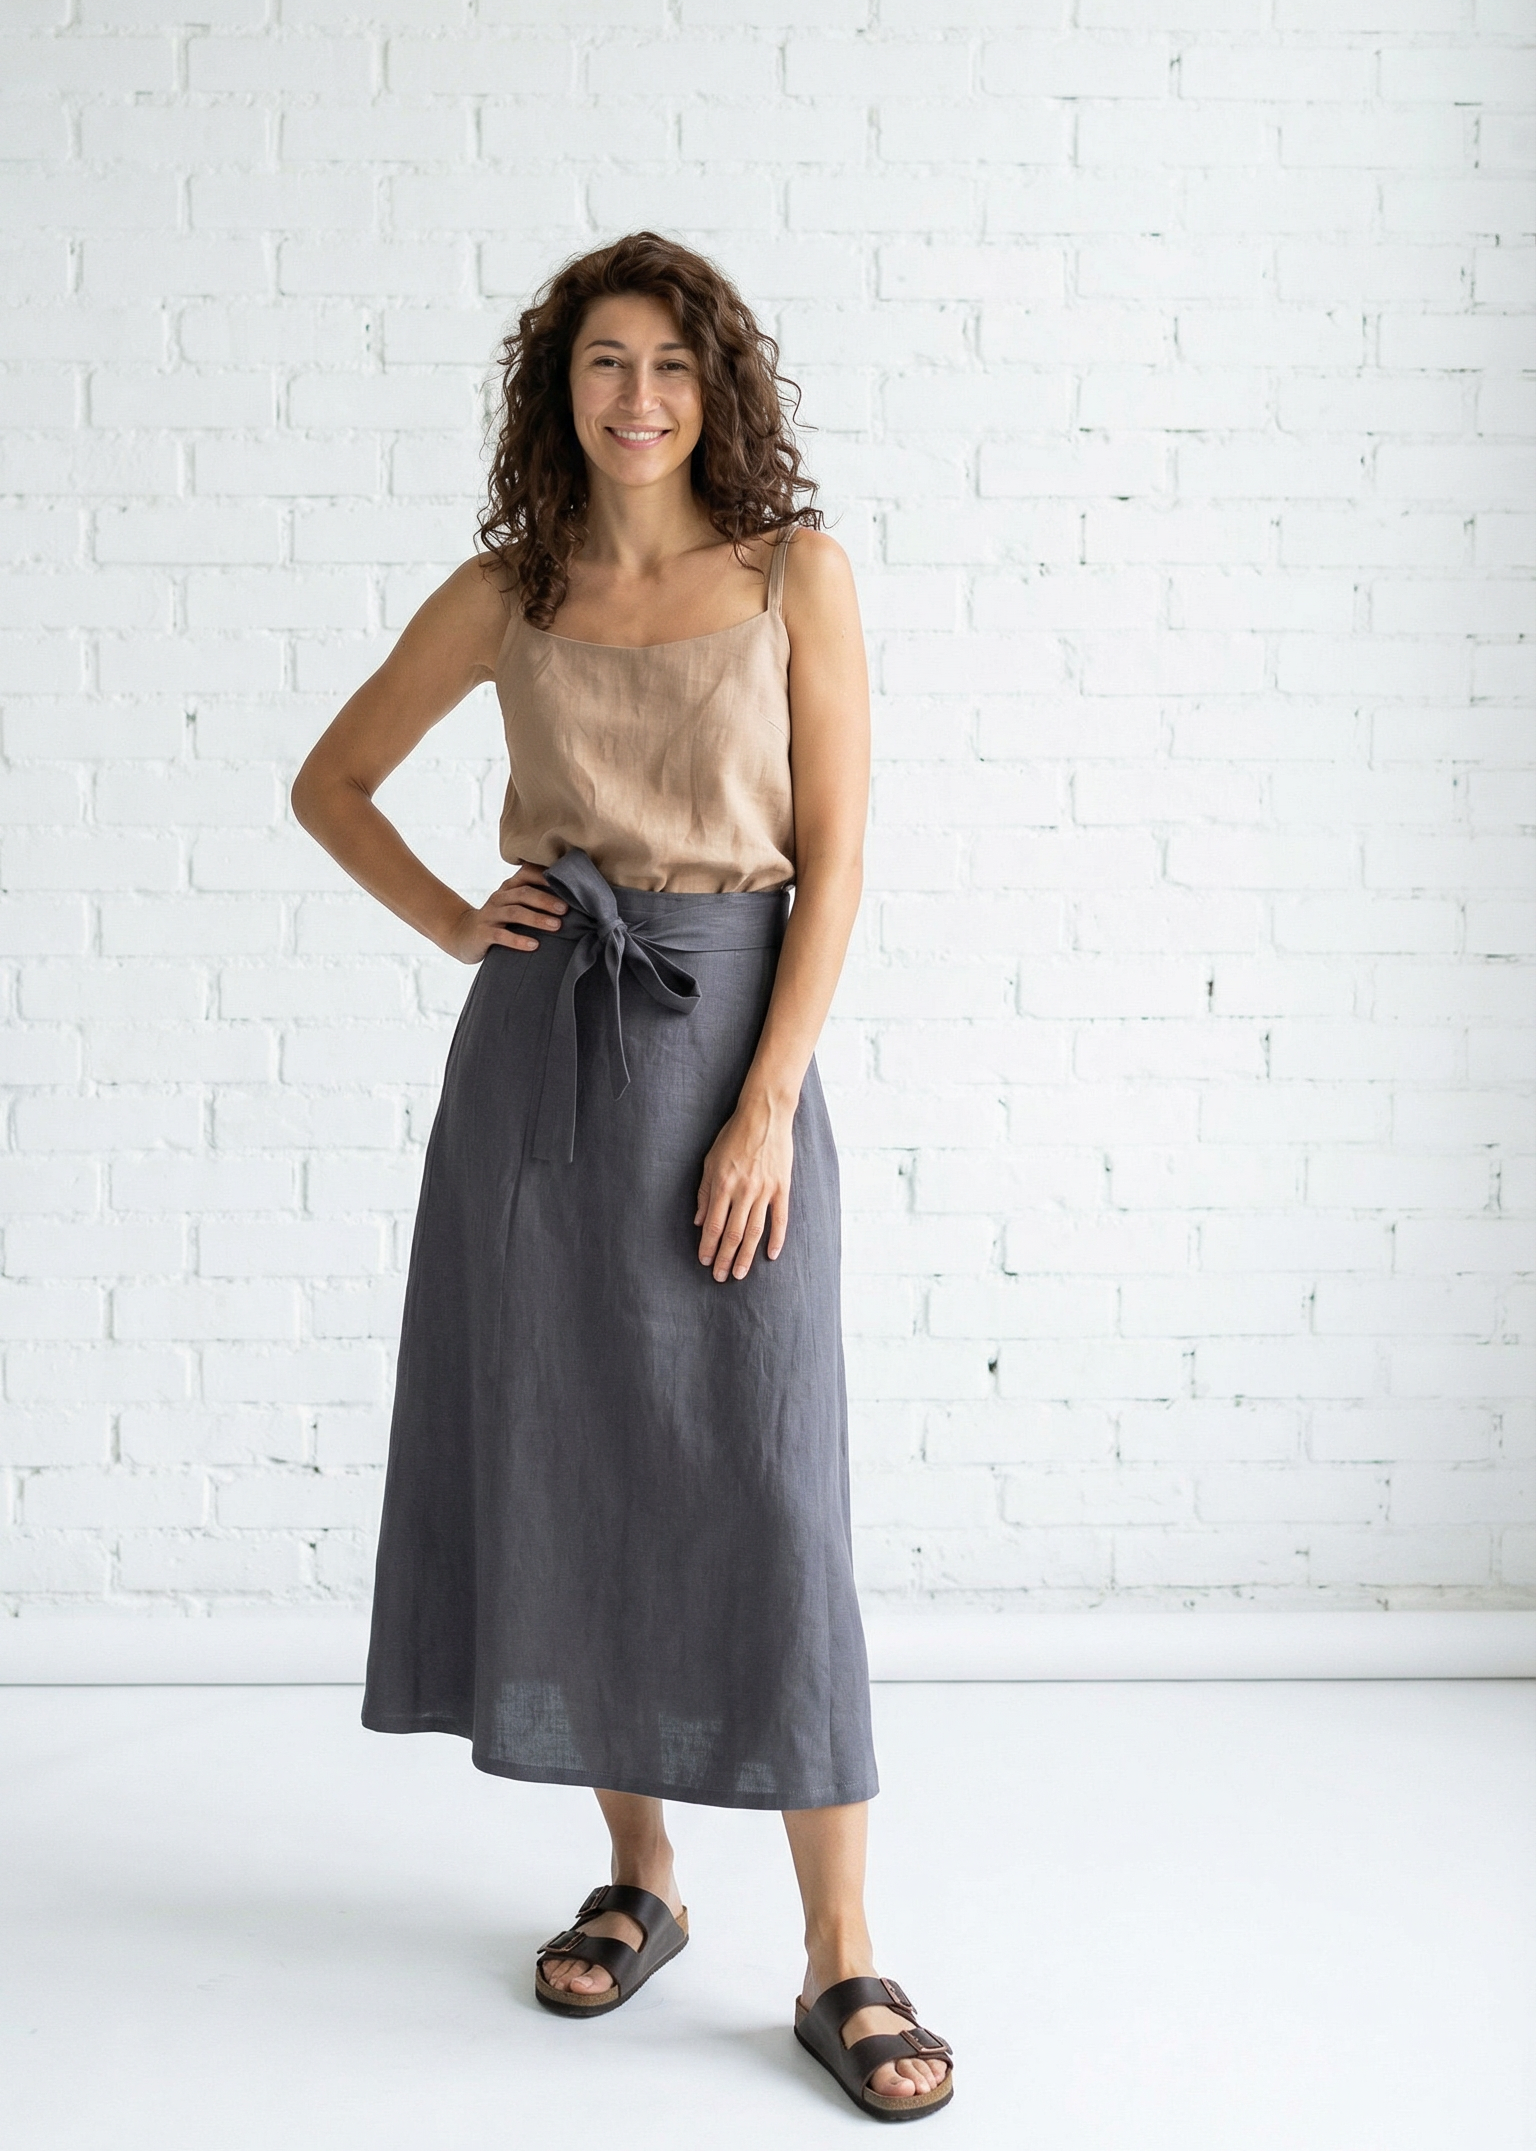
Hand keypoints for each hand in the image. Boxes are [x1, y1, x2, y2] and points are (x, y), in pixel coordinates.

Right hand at [442, 865, 566, 962]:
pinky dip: (518, 940)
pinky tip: (534, 945)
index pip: (527, 874)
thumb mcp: (512, 905)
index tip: (567, 882)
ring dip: (537, 919)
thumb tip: (571, 900)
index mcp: (508, 889)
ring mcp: (490, 915)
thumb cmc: (497, 921)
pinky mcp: (483, 934)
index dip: (545, 876)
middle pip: (524, 893)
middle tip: (566, 909)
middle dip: (546, 900)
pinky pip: (502, 935)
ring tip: (556, 926)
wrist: (462, 935)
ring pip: (515, 913)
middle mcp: (499, 898)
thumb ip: (533, 900)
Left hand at [695, 1092, 792, 1281]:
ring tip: (741, 1274)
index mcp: (723, 1184)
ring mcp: (765, 1190)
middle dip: (725, 1258)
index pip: (714, 1225)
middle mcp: (744, 1191)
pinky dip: (777, 1239)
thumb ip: (705, 1192)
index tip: (705, 1262)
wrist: (765, 1116)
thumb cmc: (733, 1136)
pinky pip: (780, 1219)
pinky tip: (771, 1255)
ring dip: (746, 1255)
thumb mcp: (710, 1160)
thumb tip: (700, 1221)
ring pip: (755, 1232)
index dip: (708, 1247)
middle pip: (733, 1234)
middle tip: (720, 1277)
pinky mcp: (782, 1188)